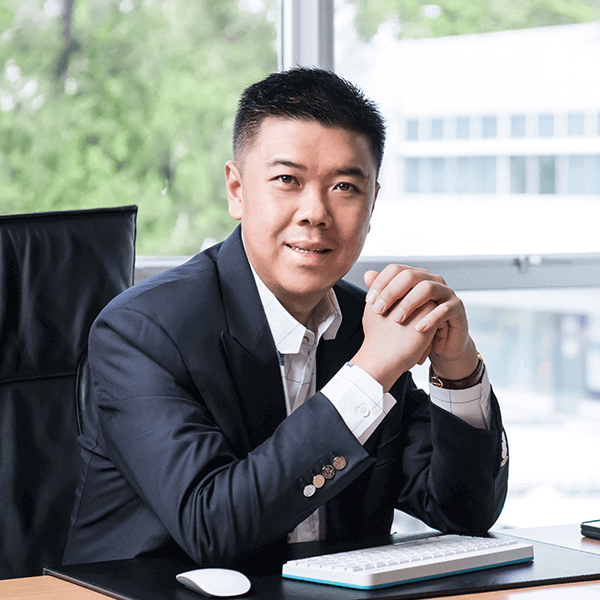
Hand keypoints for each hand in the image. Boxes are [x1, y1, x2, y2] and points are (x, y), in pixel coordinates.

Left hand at [361, 265, 478, 383]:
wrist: (440, 346)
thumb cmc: (416, 327)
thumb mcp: (397, 311)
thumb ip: (384, 293)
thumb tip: (367, 275)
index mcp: (416, 278)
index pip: (396, 269)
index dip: (380, 283)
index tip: (369, 301)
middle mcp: (432, 281)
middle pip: (410, 275)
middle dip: (391, 292)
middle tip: (379, 310)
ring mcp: (447, 293)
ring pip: (428, 288)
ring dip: (409, 303)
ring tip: (397, 320)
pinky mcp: (458, 309)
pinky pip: (445, 309)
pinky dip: (430, 318)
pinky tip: (418, 329)